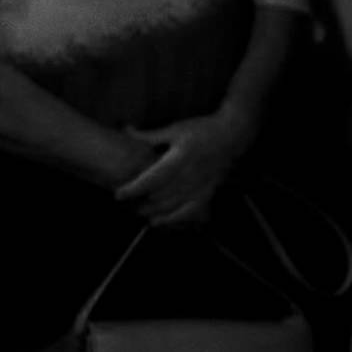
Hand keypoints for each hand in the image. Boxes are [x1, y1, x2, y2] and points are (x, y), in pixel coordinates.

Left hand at [116, 104, 253, 225]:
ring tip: (140, 212)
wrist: (232, 135)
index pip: (151, 179)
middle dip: (141, 202)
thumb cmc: (202, 130)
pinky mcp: (208, 192)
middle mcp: (189, 176)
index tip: (118, 194)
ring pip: (172, 206)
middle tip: (126, 204)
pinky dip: (174, 219)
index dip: (134, 189)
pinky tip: (160, 222)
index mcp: (179, 159)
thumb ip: (150, 136)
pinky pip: (189, 211)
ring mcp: (200, 186)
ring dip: (154, 212)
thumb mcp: (174, 129)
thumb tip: (125, 130)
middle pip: (159, 196)